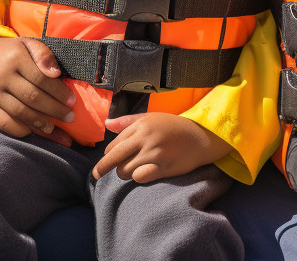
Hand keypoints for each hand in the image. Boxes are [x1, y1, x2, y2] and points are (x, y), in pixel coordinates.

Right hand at [0, 36, 75, 143]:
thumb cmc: (12, 51)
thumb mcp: (28, 44)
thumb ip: (43, 54)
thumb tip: (56, 74)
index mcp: (15, 58)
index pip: (42, 79)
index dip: (59, 92)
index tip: (72, 101)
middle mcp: (1, 75)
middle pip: (32, 97)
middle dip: (54, 109)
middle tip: (70, 118)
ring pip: (19, 112)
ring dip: (39, 123)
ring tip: (54, 128)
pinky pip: (2, 122)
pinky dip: (18, 129)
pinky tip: (32, 132)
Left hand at [92, 112, 231, 181]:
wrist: (200, 137)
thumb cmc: (173, 127)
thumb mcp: (151, 118)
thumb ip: (127, 122)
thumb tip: (106, 124)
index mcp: (140, 125)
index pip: (113, 144)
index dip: (109, 154)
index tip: (109, 159)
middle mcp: (145, 138)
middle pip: (113, 158)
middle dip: (102, 168)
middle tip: (96, 175)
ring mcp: (154, 153)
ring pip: (124, 171)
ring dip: (125, 173)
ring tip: (133, 169)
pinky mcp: (163, 167)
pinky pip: (139, 177)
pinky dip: (138, 177)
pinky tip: (144, 173)